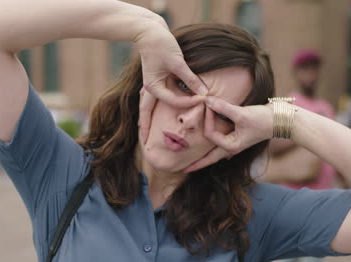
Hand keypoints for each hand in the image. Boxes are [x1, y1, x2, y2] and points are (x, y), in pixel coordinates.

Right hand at [135, 23, 206, 143]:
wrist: (149, 30)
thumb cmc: (161, 44)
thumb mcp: (177, 62)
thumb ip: (190, 79)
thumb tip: (204, 93)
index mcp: (153, 86)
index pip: (173, 101)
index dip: (189, 102)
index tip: (203, 99)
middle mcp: (150, 88)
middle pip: (146, 112)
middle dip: (145, 127)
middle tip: (146, 142)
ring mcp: (152, 84)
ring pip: (148, 106)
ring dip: (147, 118)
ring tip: (146, 132)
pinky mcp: (156, 79)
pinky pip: (157, 97)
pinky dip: (156, 106)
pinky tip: (158, 113)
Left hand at [183, 96, 273, 172]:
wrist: (282, 120)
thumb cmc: (263, 120)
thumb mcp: (241, 114)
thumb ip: (222, 107)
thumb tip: (206, 99)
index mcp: (231, 146)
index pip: (210, 134)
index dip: (207, 119)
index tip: (208, 104)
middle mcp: (231, 148)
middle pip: (209, 158)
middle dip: (197, 164)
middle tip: (183, 170)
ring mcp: (235, 143)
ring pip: (215, 153)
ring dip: (204, 157)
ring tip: (192, 165)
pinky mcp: (238, 136)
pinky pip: (221, 144)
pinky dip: (213, 146)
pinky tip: (209, 152)